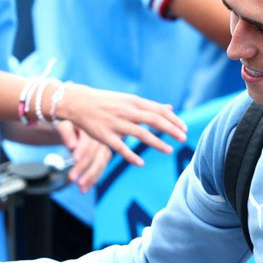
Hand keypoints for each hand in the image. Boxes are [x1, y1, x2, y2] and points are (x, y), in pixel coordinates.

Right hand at [56, 83, 186, 166]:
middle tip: (184, 138)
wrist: (77, 102)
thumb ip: (148, 107)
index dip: (173, 120)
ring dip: (157, 143)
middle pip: (154, 120)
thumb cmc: (106, 102)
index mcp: (133, 102)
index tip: (184, 128)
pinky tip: (141, 163)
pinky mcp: (105, 136)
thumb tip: (169, 109)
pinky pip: (120, 147)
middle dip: (170, 130)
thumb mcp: (127, 100)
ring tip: (169, 151)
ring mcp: (116, 123)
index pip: (158, 110)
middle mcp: (126, 111)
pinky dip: (131, 156)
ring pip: (140, 134)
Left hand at [56, 122, 112, 191]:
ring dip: (90, 176)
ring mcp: (104, 145)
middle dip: (83, 167)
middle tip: (71, 178)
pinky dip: (93, 178)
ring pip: (100, 162)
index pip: (88, 140)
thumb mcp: (62, 123)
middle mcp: (101, 136)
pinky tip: (85, 188)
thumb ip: (66, 133)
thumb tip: (72, 146)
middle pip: (94, 154)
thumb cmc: (66, 122)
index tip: (74, 159)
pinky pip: (101, 167)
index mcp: (90, 126)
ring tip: (80, 188)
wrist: (73, 121)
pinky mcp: (104, 154)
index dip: (81, 150)